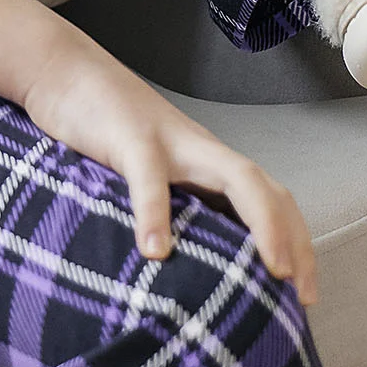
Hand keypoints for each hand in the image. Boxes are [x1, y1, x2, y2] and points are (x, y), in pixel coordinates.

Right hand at [19, 25, 318, 303]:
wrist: (61, 70)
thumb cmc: (101, 130)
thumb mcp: (140, 174)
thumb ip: (165, 207)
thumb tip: (177, 270)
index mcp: (206, 163)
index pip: (272, 199)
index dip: (297, 245)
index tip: (304, 297)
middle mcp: (201, 151)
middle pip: (269, 189)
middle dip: (295, 241)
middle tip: (301, 297)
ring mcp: (170, 141)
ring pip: (236, 177)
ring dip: (261, 225)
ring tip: (267, 273)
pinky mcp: (129, 136)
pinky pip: (149, 175)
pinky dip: (156, 213)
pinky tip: (154, 251)